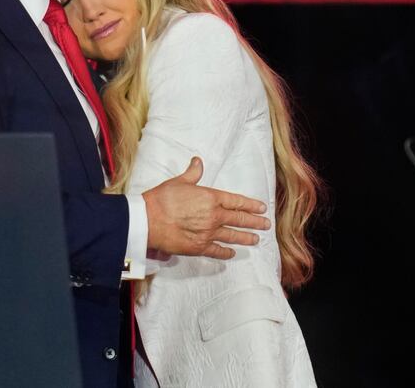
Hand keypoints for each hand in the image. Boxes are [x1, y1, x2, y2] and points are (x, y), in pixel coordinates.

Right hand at [142, 157, 269, 259]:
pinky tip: (232, 253)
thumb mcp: (179, 181)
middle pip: (239, 219)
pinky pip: (217, 251)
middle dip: (254, 222)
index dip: (251, 205)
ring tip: (256, 239)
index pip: (236, 201)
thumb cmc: (162, 199)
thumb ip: (192, 173)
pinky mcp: (199, 247)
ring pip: (232, 236)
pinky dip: (226, 253)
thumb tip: (198, 162)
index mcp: (211, 198)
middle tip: (266, 225)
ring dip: (245, 238)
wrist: (148, 220)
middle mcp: (214, 216)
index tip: (262, 208)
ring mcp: (208, 233)